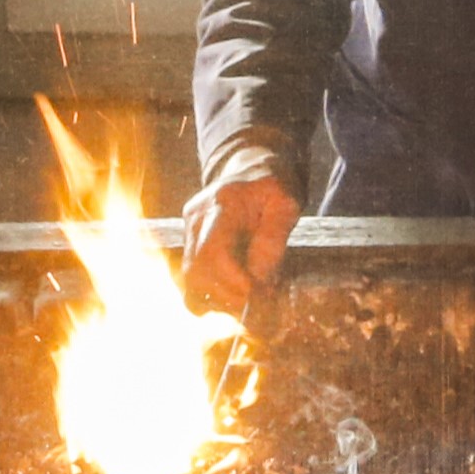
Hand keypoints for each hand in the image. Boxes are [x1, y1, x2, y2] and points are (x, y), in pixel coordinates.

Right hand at [180, 171, 297, 318]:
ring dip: (221, 301)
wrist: (250, 168)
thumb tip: (259, 283)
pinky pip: (193, 282)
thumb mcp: (285, 205)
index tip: (259, 297)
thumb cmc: (272, 186)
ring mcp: (188, 232)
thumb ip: (272, 242)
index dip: (233, 283)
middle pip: (196, 274)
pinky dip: (215, 295)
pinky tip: (238, 293)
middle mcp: (196, 219)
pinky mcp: (188, 244)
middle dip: (229, 298)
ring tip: (251, 300)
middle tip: (261, 305)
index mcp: (222, 204)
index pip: (213, 253)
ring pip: (190, 284)